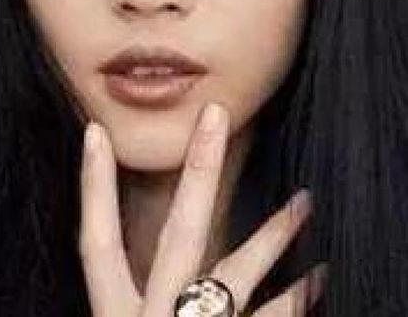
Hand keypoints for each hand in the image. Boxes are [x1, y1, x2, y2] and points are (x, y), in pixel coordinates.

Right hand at [79, 103, 326, 315]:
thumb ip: (139, 302)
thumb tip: (168, 263)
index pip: (95, 241)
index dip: (93, 185)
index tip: (94, 132)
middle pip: (179, 236)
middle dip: (197, 171)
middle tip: (216, 115)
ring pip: (238, 275)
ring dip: (274, 235)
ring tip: (305, 202)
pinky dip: (297, 299)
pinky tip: (318, 279)